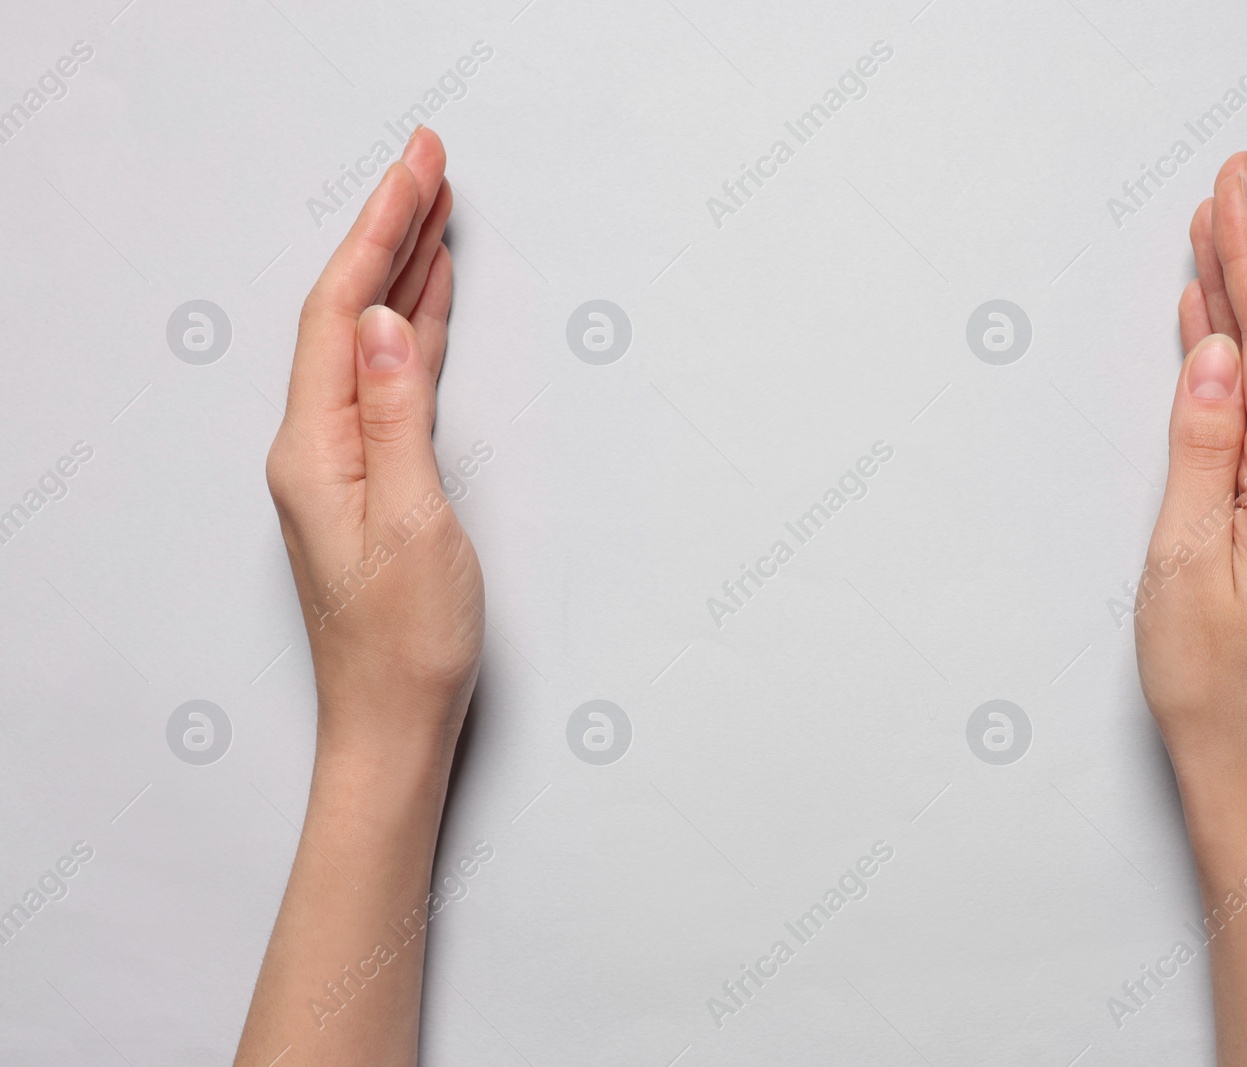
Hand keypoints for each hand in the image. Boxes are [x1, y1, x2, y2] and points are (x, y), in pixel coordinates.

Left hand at [264, 127, 481, 757]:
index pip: (341, 312)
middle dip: (390, 228)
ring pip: (372, 338)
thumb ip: (397, 418)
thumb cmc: (405, 644)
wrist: (393, 723)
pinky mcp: (371, 476)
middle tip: (430, 162)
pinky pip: (390, 377)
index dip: (379, 231)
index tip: (417, 170)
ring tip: (437, 208)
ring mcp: (341, 459)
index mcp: (316, 449)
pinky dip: (416, 327)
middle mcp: (317, 445)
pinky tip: (432, 299)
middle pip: (349, 310)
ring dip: (403, 269)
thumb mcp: (413, 526)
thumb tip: (391, 324)